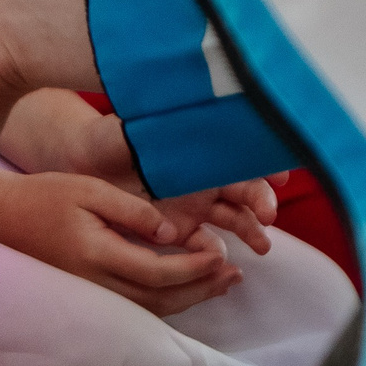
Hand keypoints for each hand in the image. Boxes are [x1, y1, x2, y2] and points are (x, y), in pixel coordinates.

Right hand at [0, 166, 239, 315]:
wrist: (0, 217)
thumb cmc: (44, 195)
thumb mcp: (89, 189)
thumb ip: (133, 209)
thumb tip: (172, 233)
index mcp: (96, 254)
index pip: (158, 272)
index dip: (194, 267)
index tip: (221, 253)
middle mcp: (95, 282)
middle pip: (161, 299)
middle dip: (202, 288)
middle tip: (235, 275)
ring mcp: (90, 292)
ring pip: (150, 309)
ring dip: (190, 298)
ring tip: (221, 284)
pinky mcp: (88, 292)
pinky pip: (136, 305)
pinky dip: (168, 300)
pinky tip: (185, 288)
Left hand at [64, 112, 278, 256]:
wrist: (85, 160)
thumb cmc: (116, 135)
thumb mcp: (143, 124)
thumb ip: (169, 122)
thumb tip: (196, 106)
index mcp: (206, 152)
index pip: (245, 159)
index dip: (266, 167)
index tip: (280, 177)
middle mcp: (208, 180)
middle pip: (247, 193)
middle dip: (262, 204)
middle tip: (268, 216)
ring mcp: (197, 207)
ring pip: (235, 221)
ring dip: (251, 232)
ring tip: (262, 245)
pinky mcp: (179, 230)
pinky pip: (201, 244)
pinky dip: (213, 252)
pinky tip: (218, 259)